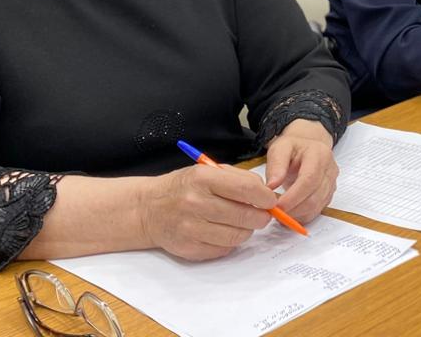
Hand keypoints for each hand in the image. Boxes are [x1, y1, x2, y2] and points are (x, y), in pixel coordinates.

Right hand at [139, 163, 277, 260]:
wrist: (149, 209)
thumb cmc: (184, 187)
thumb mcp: (208, 171)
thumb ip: (238, 179)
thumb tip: (267, 194)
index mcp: (203, 178)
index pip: (246, 189)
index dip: (265, 197)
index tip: (271, 200)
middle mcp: (195, 203)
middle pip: (244, 216)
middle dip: (261, 216)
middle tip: (262, 214)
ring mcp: (191, 228)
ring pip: (237, 236)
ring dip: (246, 230)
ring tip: (241, 222)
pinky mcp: (189, 248)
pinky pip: (223, 250)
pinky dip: (230, 242)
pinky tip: (223, 232)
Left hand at [264, 118, 337, 223]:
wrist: (306, 149)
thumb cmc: (293, 149)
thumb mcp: (280, 148)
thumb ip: (276, 164)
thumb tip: (272, 185)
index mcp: (319, 154)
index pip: (309, 179)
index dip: (293, 196)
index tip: (277, 206)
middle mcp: (330, 169)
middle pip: (314, 196)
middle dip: (294, 209)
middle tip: (275, 213)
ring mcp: (331, 183)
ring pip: (316, 206)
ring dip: (297, 214)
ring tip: (280, 213)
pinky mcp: (329, 194)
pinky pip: (317, 210)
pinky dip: (302, 216)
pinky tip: (290, 212)